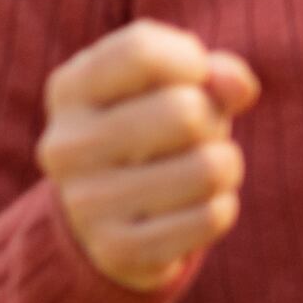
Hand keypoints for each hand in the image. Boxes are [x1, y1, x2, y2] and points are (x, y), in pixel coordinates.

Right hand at [39, 21, 262, 291]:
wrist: (107, 219)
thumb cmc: (154, 130)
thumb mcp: (175, 87)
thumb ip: (212, 72)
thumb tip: (237, 85)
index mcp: (69, 89)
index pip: (142, 52)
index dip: (191, 61)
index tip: (193, 78)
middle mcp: (65, 145)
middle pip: (184, 112)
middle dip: (213, 120)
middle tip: (197, 135)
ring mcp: (86, 203)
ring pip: (208, 168)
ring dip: (224, 167)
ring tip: (198, 170)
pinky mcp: (117, 251)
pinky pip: (212, 218)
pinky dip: (221, 208)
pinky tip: (194, 208)